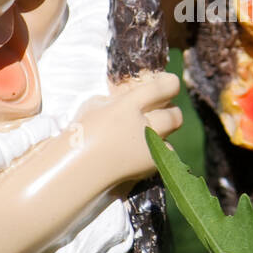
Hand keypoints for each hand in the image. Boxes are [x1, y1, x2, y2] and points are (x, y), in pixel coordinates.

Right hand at [78, 70, 182, 185]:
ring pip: (170, 135)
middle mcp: (144, 127)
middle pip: (175, 115)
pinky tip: (141, 150)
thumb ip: (117, 100)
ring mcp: (150, 149)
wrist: (77, 170)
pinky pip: (163, 153)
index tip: (168, 82)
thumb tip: (131, 99)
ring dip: (162, 131)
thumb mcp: (95, 105)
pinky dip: (157, 150)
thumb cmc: (80, 134)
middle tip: (159, 110)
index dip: (170, 83)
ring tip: (146, 132)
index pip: (163, 88)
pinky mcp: (151, 166)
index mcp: (128, 107)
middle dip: (170, 110)